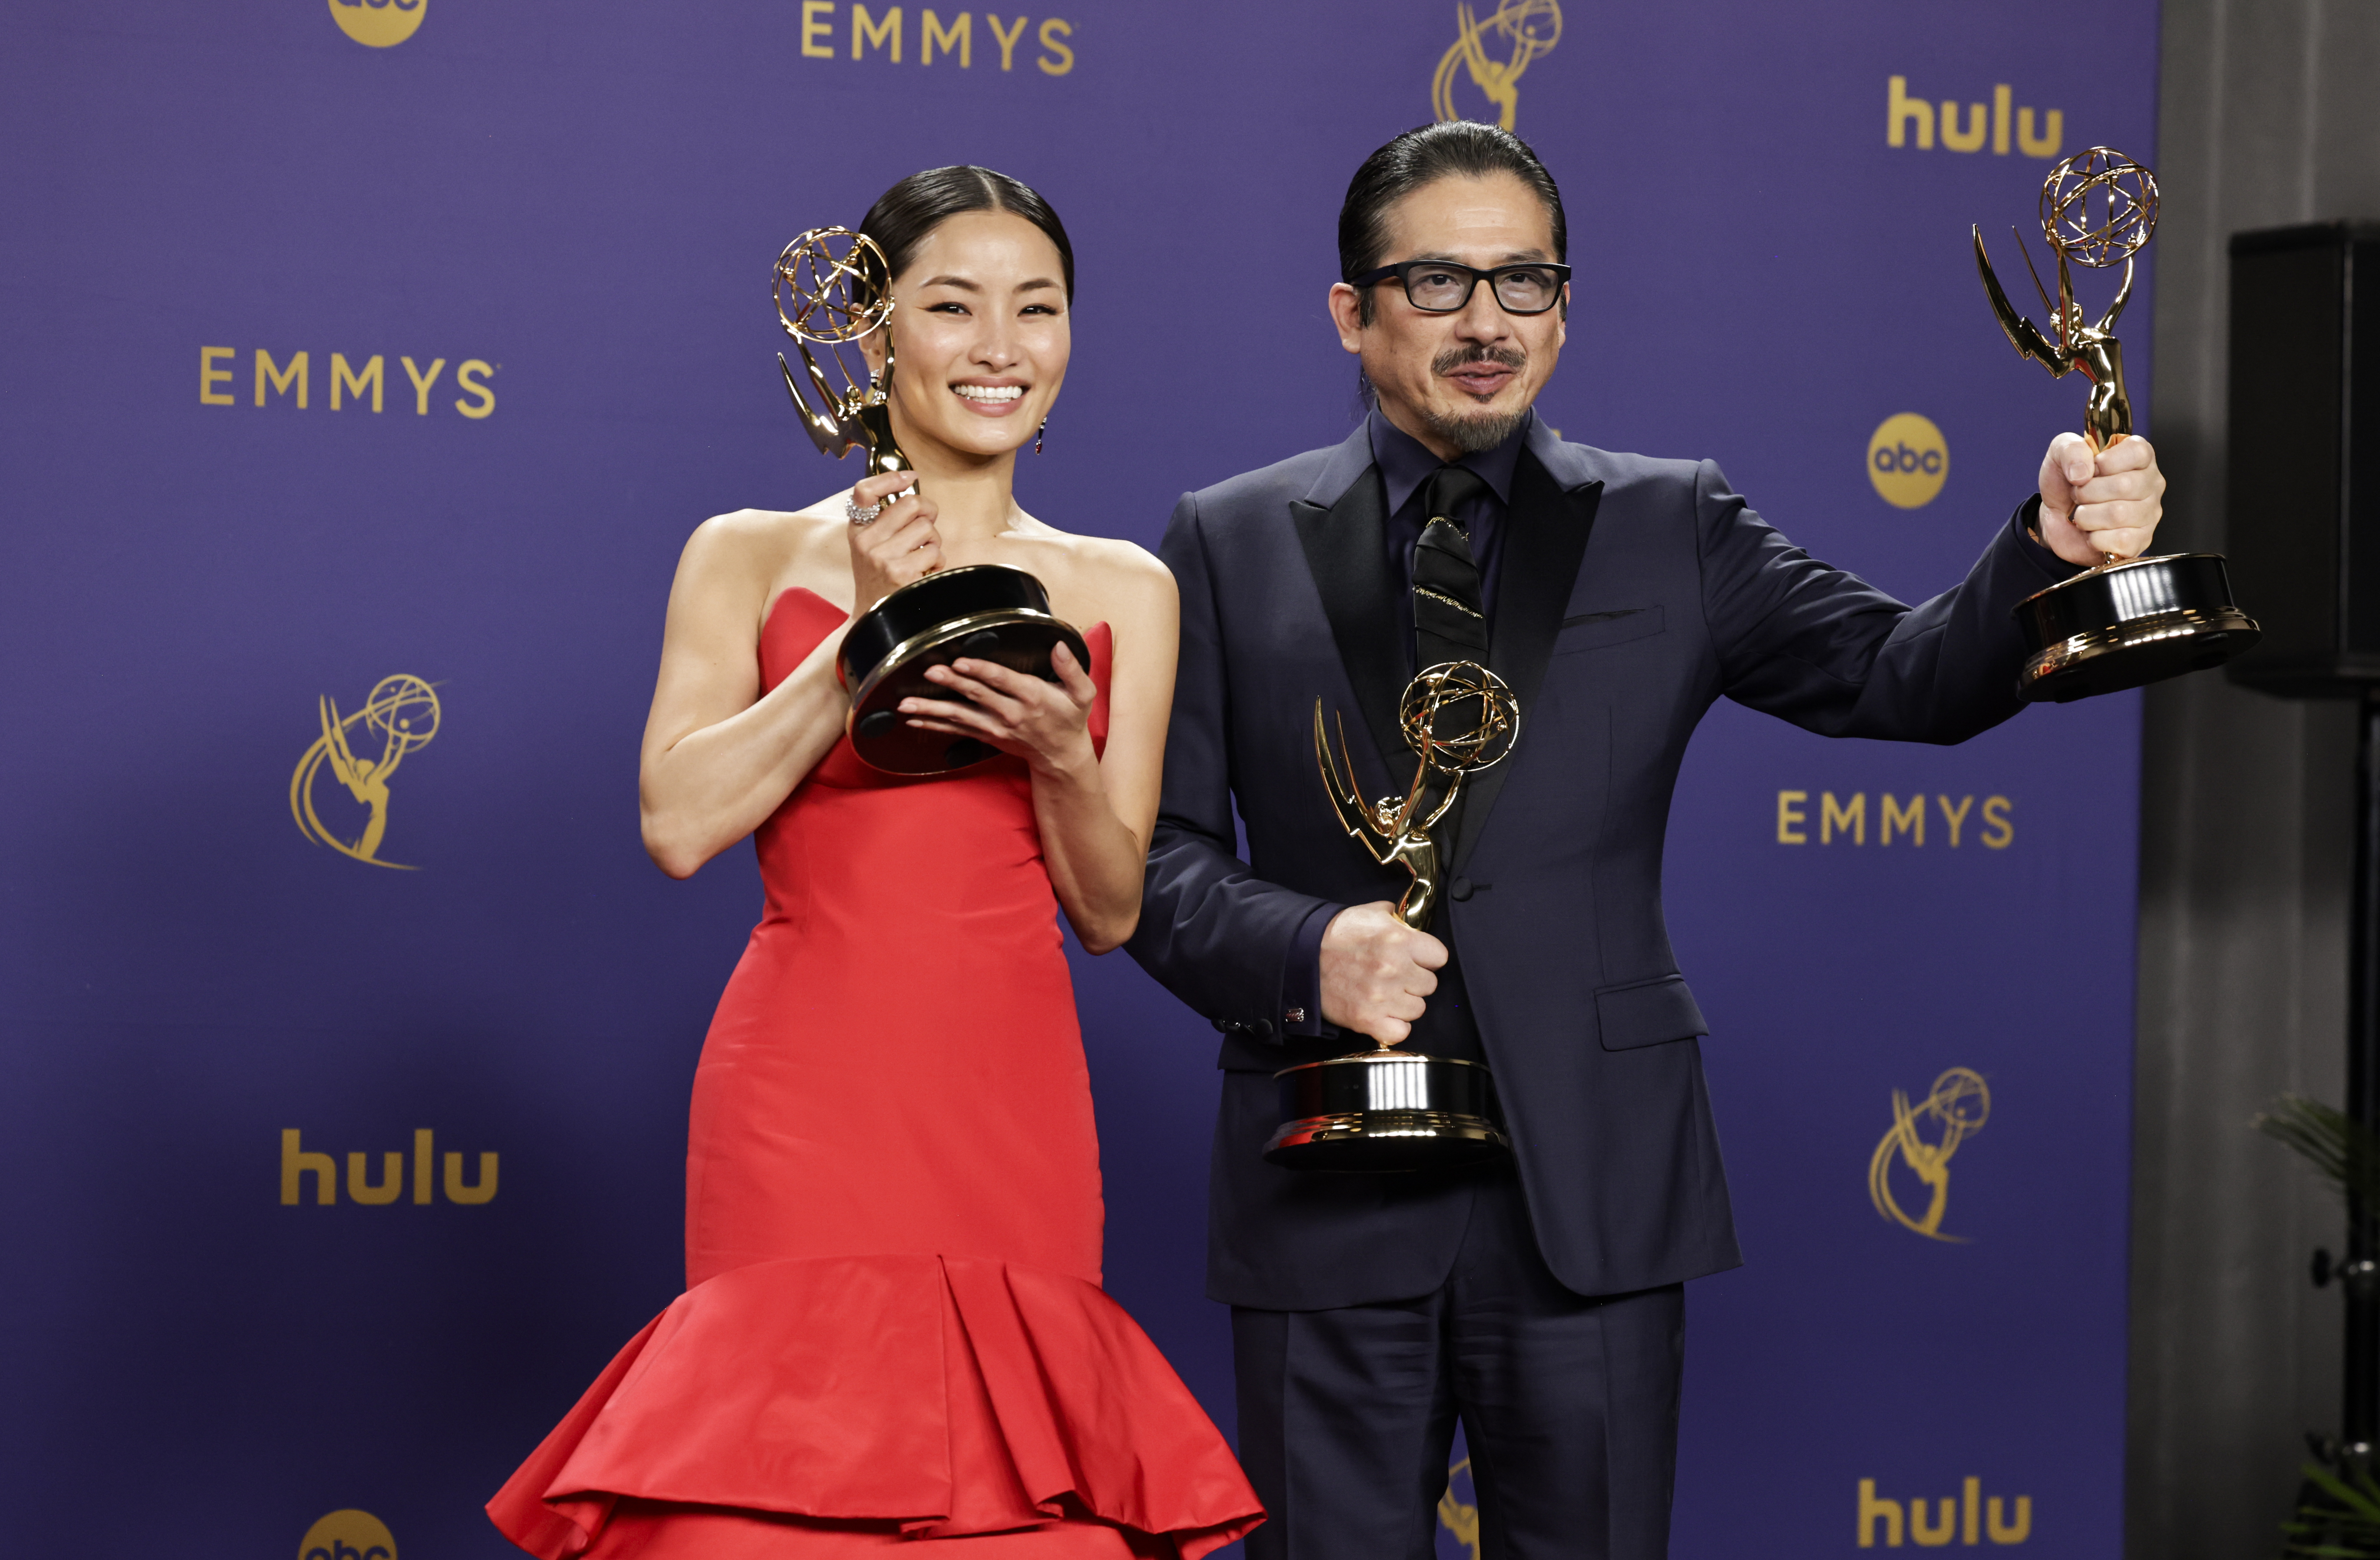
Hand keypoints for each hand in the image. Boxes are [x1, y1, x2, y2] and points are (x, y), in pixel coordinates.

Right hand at [847, 472, 938, 611]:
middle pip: (911, 504)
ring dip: (933, 541)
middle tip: (928, 523)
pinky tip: (926, 571)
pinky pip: (934, 553)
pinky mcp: (901, 573)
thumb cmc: (878, 580)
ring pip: (927, 529)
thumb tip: (911, 487)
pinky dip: (937, 561)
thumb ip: (884, 522)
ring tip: (923, 555)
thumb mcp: (870, 548)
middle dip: (928, 511)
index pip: (864, 491)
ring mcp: (883, 558)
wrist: (873, 621)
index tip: (909, 477)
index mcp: (857, 531)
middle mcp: (866, 542)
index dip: (890, 478)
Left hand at [899, 642, 1098, 777]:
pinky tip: (914, 719)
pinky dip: (934, 725)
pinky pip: (956, 729)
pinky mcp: (987, 736)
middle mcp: (1011, 713)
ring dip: (932, 709)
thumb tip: (1060, 646)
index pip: (1003, 681)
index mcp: (1032, 697)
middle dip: (952, 683)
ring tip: (907, 703)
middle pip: (977, 696)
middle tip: (930, 671)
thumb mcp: (1083, 693)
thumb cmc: (1070, 720)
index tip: (962, 661)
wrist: (1062, 757)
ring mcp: (996, 727)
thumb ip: (1072, 668)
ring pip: (960, 716)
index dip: (981, 671)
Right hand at [1318, 901, 1446, 1046]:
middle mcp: (1394, 969)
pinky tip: (1384, 1013)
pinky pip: (1400, 1032)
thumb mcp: (1372, 913)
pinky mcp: (1367, 1019)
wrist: (1302, 956)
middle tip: (1397, 975)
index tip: (1417, 959)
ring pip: (1417, 1009)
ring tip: (1387, 993)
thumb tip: (1416, 925)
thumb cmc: (1336, 934)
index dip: (1428, 958)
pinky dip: (1394, 1026)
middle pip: (1430, 985)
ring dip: (1405, 1003)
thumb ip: (1400, 919)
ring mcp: (1381, 997)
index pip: (1439, 957)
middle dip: (1415, 980)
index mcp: (1399, 940)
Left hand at [2037, 432, 2164, 566]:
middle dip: (2087, 492)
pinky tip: (2091, 532)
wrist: (2055, 518)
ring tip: (2083, 513)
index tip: (2091, 469)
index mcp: (2139, 457)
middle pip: (2124, 486)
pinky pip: (2119, 541)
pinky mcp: (2139, 541)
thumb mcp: (2060, 454)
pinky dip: (2095, 538)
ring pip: (2118, 514)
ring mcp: (2149, 514)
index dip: (2106, 462)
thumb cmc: (2065, 483)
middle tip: (2079, 494)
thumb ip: (2070, 449)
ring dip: (2087, 515)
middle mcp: (2150, 484)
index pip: (2137, 452)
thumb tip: (2083, 472)